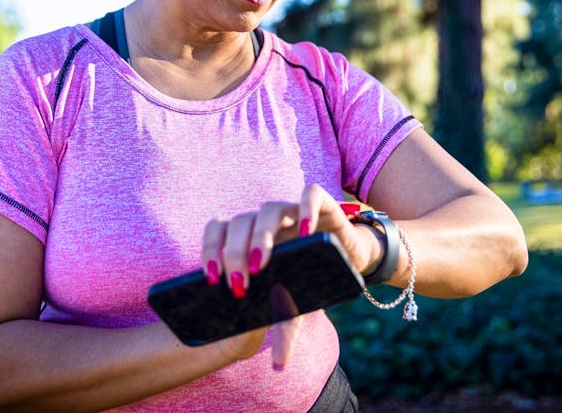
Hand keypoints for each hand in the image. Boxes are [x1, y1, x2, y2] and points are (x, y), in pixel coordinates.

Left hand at [200, 184, 383, 368]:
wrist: (351, 257)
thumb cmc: (312, 279)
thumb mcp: (296, 308)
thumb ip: (285, 330)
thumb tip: (279, 367)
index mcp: (250, 239)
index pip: (218, 231)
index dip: (210, 250)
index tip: (210, 280)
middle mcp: (268, 222)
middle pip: (239, 223)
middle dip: (233, 253)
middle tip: (238, 283)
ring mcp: (294, 211)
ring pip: (268, 209)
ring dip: (261, 235)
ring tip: (261, 265)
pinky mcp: (323, 205)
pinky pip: (311, 194)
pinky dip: (306, 209)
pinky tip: (304, 232)